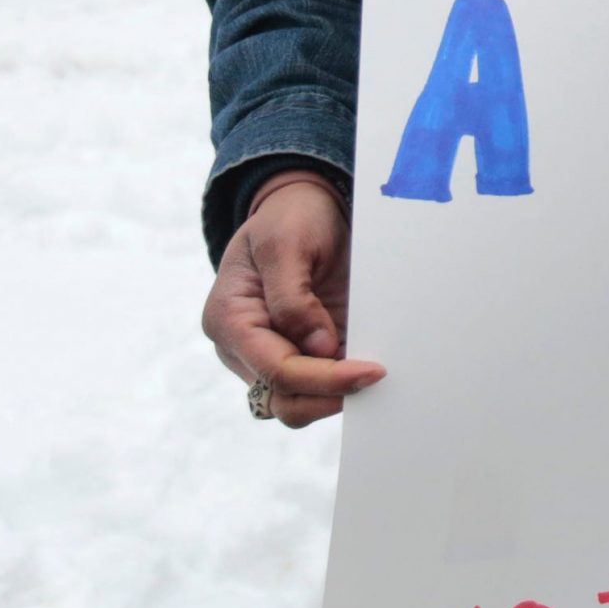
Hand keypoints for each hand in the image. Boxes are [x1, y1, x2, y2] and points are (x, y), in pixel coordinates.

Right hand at [201, 172, 384, 427]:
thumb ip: (294, 299)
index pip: (275, 370)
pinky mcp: (301, 351)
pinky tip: (372, 370)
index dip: (323, 379)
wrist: (300, 206)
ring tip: (377, 377)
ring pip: (299, 401)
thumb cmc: (289, 219)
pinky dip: (343, 383)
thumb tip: (318, 349)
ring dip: (337, 394)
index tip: (369, 371)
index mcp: (231, 321)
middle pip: (284, 397)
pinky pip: (318, 383)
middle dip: (329, 394)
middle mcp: (245, 346)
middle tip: (377, 378)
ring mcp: (272, 351)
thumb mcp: (286, 244)